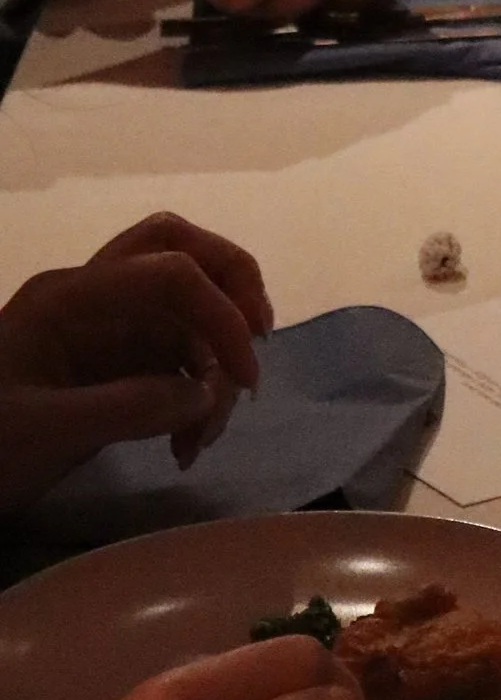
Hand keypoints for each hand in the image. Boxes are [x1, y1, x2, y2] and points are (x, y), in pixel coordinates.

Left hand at [0, 214, 270, 507]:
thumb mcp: (45, 432)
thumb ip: (128, 407)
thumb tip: (204, 394)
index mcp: (69, 298)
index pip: (168, 271)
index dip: (221, 314)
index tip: (241, 379)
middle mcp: (91, 300)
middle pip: (180, 253)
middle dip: (232, 290)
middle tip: (257, 344)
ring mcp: (101, 334)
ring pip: (185, 317)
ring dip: (213, 368)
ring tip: (202, 439)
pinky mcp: (109, 371)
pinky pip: (172, 362)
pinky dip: (193, 397)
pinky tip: (185, 446)